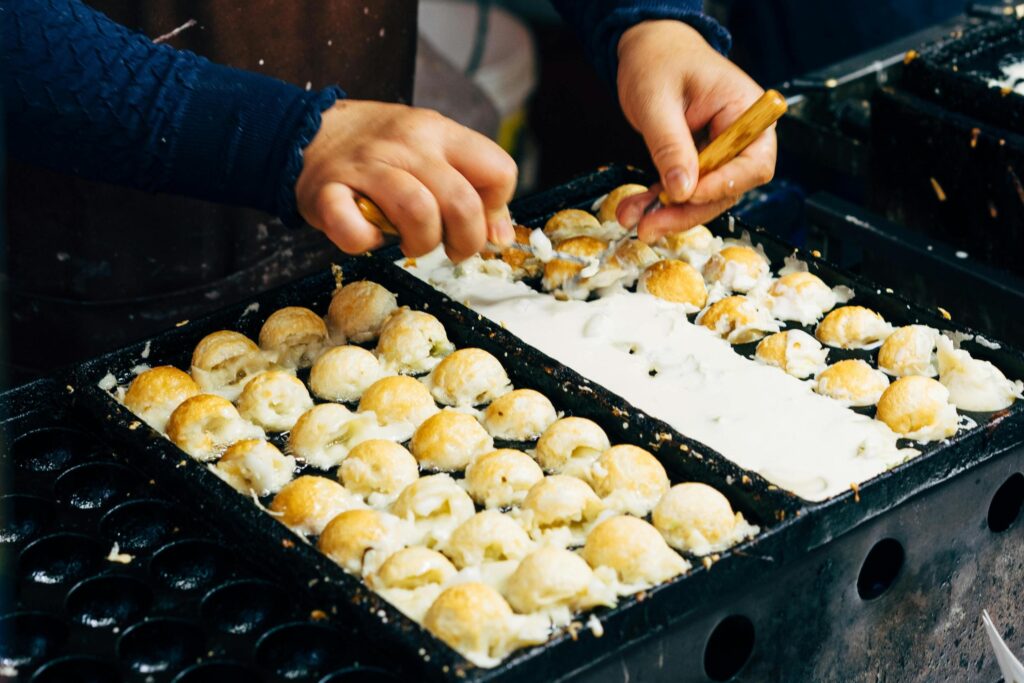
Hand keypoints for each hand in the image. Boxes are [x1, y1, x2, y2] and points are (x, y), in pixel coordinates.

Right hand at [295, 100, 517, 260]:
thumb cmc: (382, 152)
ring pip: (417, 212)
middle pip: (462, 202)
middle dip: (466, 241)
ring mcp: (366, 166)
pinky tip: (367, 236)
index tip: (477, 222)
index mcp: (440, 132)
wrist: (307, 130)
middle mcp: (407, 145)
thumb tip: (501, 238)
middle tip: (451, 248)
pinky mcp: (327, 192)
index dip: (495, 208)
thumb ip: (472, 188)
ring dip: (421, 243)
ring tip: (411, 242)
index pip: (498, 171)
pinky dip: (364, 243)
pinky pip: (354, 231)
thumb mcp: (434, 151)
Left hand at [613, 21, 775, 241]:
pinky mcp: (698, 159)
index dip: (724, 185)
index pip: (753, 162)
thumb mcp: (658, 101)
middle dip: (687, 211)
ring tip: (633, 220)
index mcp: (745, 110)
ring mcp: (720, 149)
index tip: (687, 195)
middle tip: (649, 226)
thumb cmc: (658, 60)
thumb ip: (670, 145)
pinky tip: (635, 209)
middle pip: (727, 188)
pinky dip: (659, 201)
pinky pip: (684, 188)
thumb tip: (682, 189)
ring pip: (703, 196)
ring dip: (669, 212)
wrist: (647, 48)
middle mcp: (740, 134)